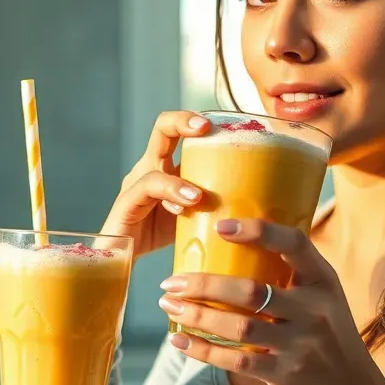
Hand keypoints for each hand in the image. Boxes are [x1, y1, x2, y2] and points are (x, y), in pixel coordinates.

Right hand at [100, 111, 210, 256]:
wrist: (125, 263)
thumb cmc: (162, 241)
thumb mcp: (194, 216)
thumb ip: (215, 204)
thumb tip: (259, 204)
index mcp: (167, 167)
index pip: (178, 131)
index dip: (196, 122)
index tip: (223, 126)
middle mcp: (150, 168)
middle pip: (162, 128)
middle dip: (183, 121)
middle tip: (206, 128)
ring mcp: (136, 183)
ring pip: (156, 158)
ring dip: (181, 174)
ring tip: (199, 196)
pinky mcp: (126, 203)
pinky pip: (148, 187)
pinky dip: (170, 191)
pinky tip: (186, 204)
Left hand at [157, 218, 384, 384]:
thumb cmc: (324, 329)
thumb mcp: (323, 294)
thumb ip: (290, 271)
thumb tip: (231, 239)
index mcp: (323, 280)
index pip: (293, 243)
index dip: (257, 231)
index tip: (220, 226)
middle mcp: (315, 309)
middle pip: (250, 290)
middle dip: (204, 284)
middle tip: (172, 280)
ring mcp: (301, 344)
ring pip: (238, 326)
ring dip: (197, 315)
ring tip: (169, 305)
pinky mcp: (285, 373)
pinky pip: (236, 360)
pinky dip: (203, 349)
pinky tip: (179, 340)